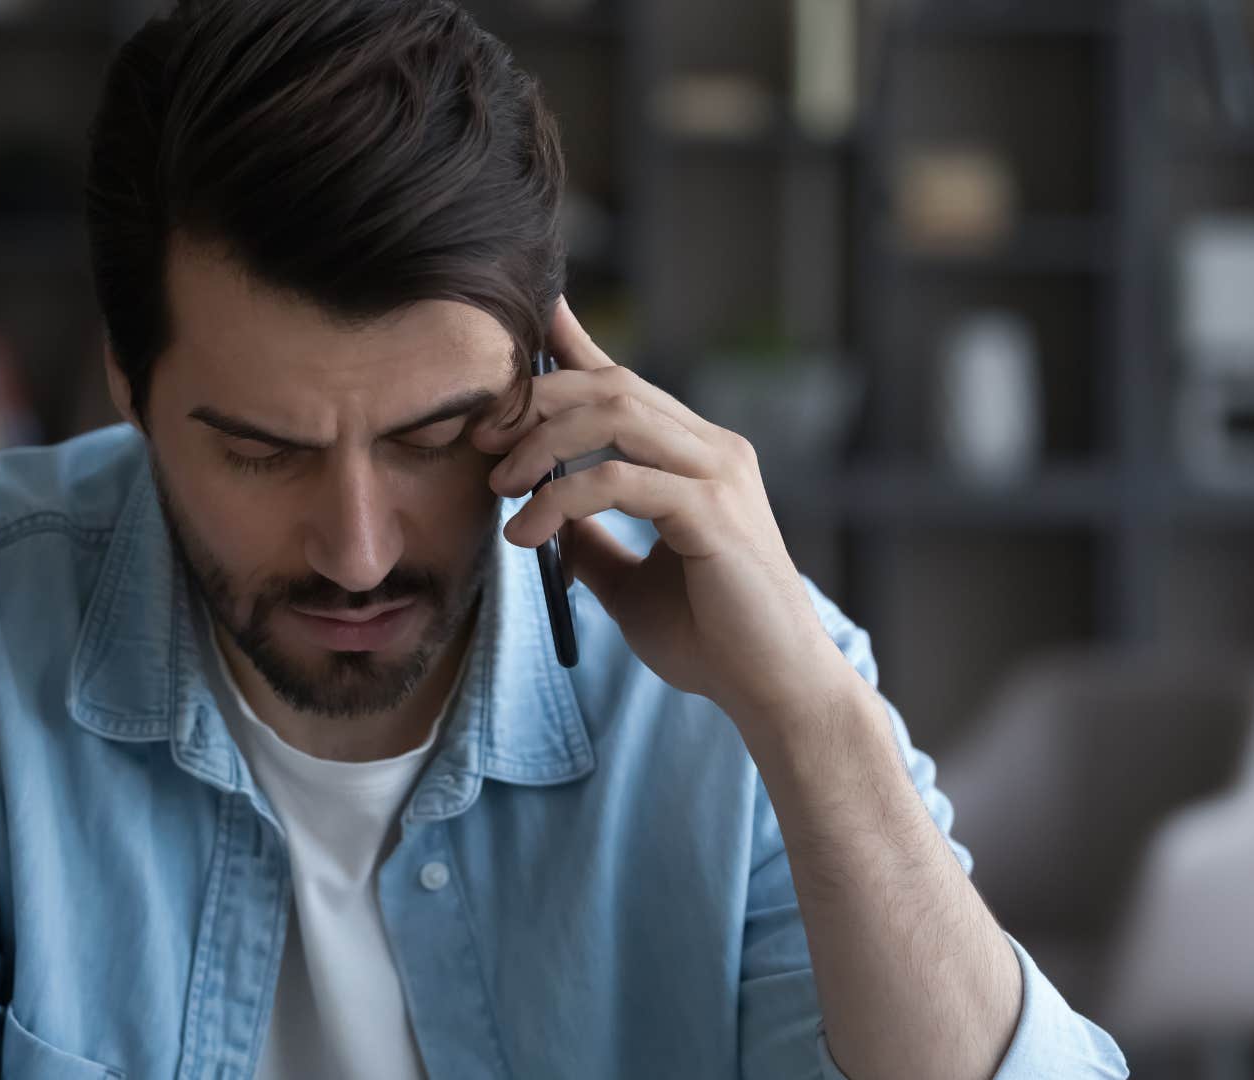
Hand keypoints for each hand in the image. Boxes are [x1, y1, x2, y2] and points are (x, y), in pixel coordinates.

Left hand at [474, 298, 856, 727]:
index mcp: (696, 456)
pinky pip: (620, 479)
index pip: (626, 384)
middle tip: (481, 438)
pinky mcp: (713, 512)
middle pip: (613, 384)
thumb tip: (543, 516)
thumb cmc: (711, 639)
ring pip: (616, 415)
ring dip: (542, 442)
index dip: (572, 348)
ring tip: (500, 487)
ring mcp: (718, 475)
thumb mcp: (628, 583)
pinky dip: (561, 499)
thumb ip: (591, 541)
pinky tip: (528, 534)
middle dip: (537, 400)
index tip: (521, 333)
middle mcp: (713, 450)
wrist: (772, 690)